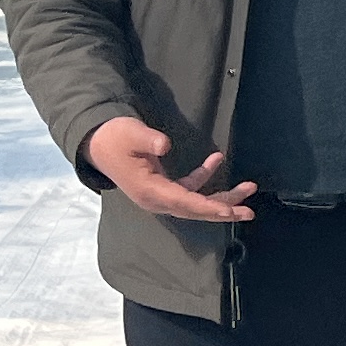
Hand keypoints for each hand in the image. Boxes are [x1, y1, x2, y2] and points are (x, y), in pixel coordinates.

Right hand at [87, 116, 256, 222]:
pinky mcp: (162, 186)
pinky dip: (203, 177)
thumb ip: (148, 139)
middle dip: (223, 210)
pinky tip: (216, 159)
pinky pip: (188, 188)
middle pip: (195, 209)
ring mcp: (160, 194)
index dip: (208, 207)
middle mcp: (157, 199)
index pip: (184, 202)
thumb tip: (165, 144)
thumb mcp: (130, 133)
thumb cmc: (114, 138)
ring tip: (248, 188)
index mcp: (150, 191)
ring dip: (220, 196)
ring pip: (195, 201)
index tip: (229, 211)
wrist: (96, 143)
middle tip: (249, 211)